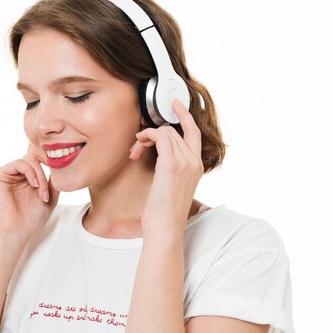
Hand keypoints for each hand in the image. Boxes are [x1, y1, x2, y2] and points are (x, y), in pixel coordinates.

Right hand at [0, 142, 59, 243]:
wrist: (16, 231)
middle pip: (36, 158)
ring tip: (42, 193)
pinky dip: (31, 172)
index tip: (62, 172)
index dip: (51, 161)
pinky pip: (19, 163)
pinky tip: (34, 185)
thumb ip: (54, 181)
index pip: (40, 159)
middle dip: (47, 171)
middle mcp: (17, 173)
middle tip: (49, 190)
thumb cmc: (31, 218)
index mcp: (28, 177)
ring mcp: (8, 173)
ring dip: (40, 176)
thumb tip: (61, 165)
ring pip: (30, 160)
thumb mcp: (50, 197)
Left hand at [129, 100, 203, 237]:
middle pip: (173, 131)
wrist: (165, 228)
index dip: (185, 115)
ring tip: (135, 151)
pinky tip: (137, 148)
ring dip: (145, 137)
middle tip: (138, 146)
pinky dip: (146, 137)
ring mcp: (184, 162)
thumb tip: (159, 154)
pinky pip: (159, 137)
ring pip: (164, 132)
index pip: (194, 133)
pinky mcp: (171, 165)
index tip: (175, 105)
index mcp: (197, 166)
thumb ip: (173, 168)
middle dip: (152, 133)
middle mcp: (193, 161)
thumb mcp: (173, 186)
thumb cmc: (164, 212)